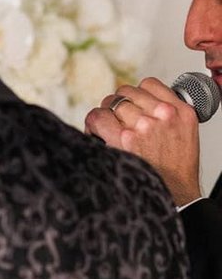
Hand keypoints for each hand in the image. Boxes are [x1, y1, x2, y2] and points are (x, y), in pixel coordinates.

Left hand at [84, 78, 202, 206]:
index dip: (136, 95)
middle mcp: (162, 115)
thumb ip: (167, 113)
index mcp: (179, 111)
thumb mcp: (184, 132)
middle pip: (125, 93)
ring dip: (105, 116)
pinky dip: (93, 125)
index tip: (132, 106)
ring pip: (110, 103)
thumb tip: (141, 103)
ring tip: (107, 130)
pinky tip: (96, 134)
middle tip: (117, 121)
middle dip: (119, 106)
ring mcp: (142, 125)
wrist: (175, 194)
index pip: (148, 84)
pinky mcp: (124, 138)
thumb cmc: (176, 169)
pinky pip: (97, 117)